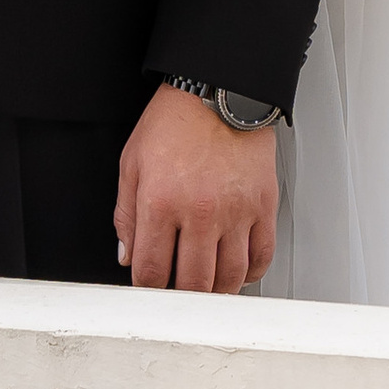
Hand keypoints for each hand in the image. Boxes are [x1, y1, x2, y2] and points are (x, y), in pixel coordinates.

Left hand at [115, 83, 276, 294]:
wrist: (218, 91)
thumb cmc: (175, 121)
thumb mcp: (132, 162)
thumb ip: (125, 214)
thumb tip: (126, 255)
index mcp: (160, 202)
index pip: (151, 270)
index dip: (148, 288)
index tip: (150, 287)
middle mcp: (200, 212)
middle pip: (192, 283)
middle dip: (181, 298)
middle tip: (178, 294)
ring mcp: (235, 212)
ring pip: (229, 277)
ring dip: (216, 292)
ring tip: (206, 289)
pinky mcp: (263, 206)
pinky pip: (261, 256)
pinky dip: (250, 273)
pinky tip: (237, 272)